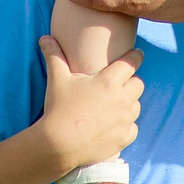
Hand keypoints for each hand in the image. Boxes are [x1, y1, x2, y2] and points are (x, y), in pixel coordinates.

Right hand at [38, 39, 142, 173]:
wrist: (58, 145)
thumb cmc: (58, 109)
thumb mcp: (57, 79)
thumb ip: (54, 55)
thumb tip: (45, 38)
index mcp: (109, 82)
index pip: (131, 63)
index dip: (135, 56)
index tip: (137, 53)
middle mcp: (122, 99)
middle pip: (138, 84)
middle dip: (131, 81)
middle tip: (120, 83)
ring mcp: (125, 120)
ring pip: (136, 106)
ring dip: (129, 103)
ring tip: (114, 105)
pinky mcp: (124, 138)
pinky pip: (133, 128)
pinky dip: (126, 126)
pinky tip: (114, 125)